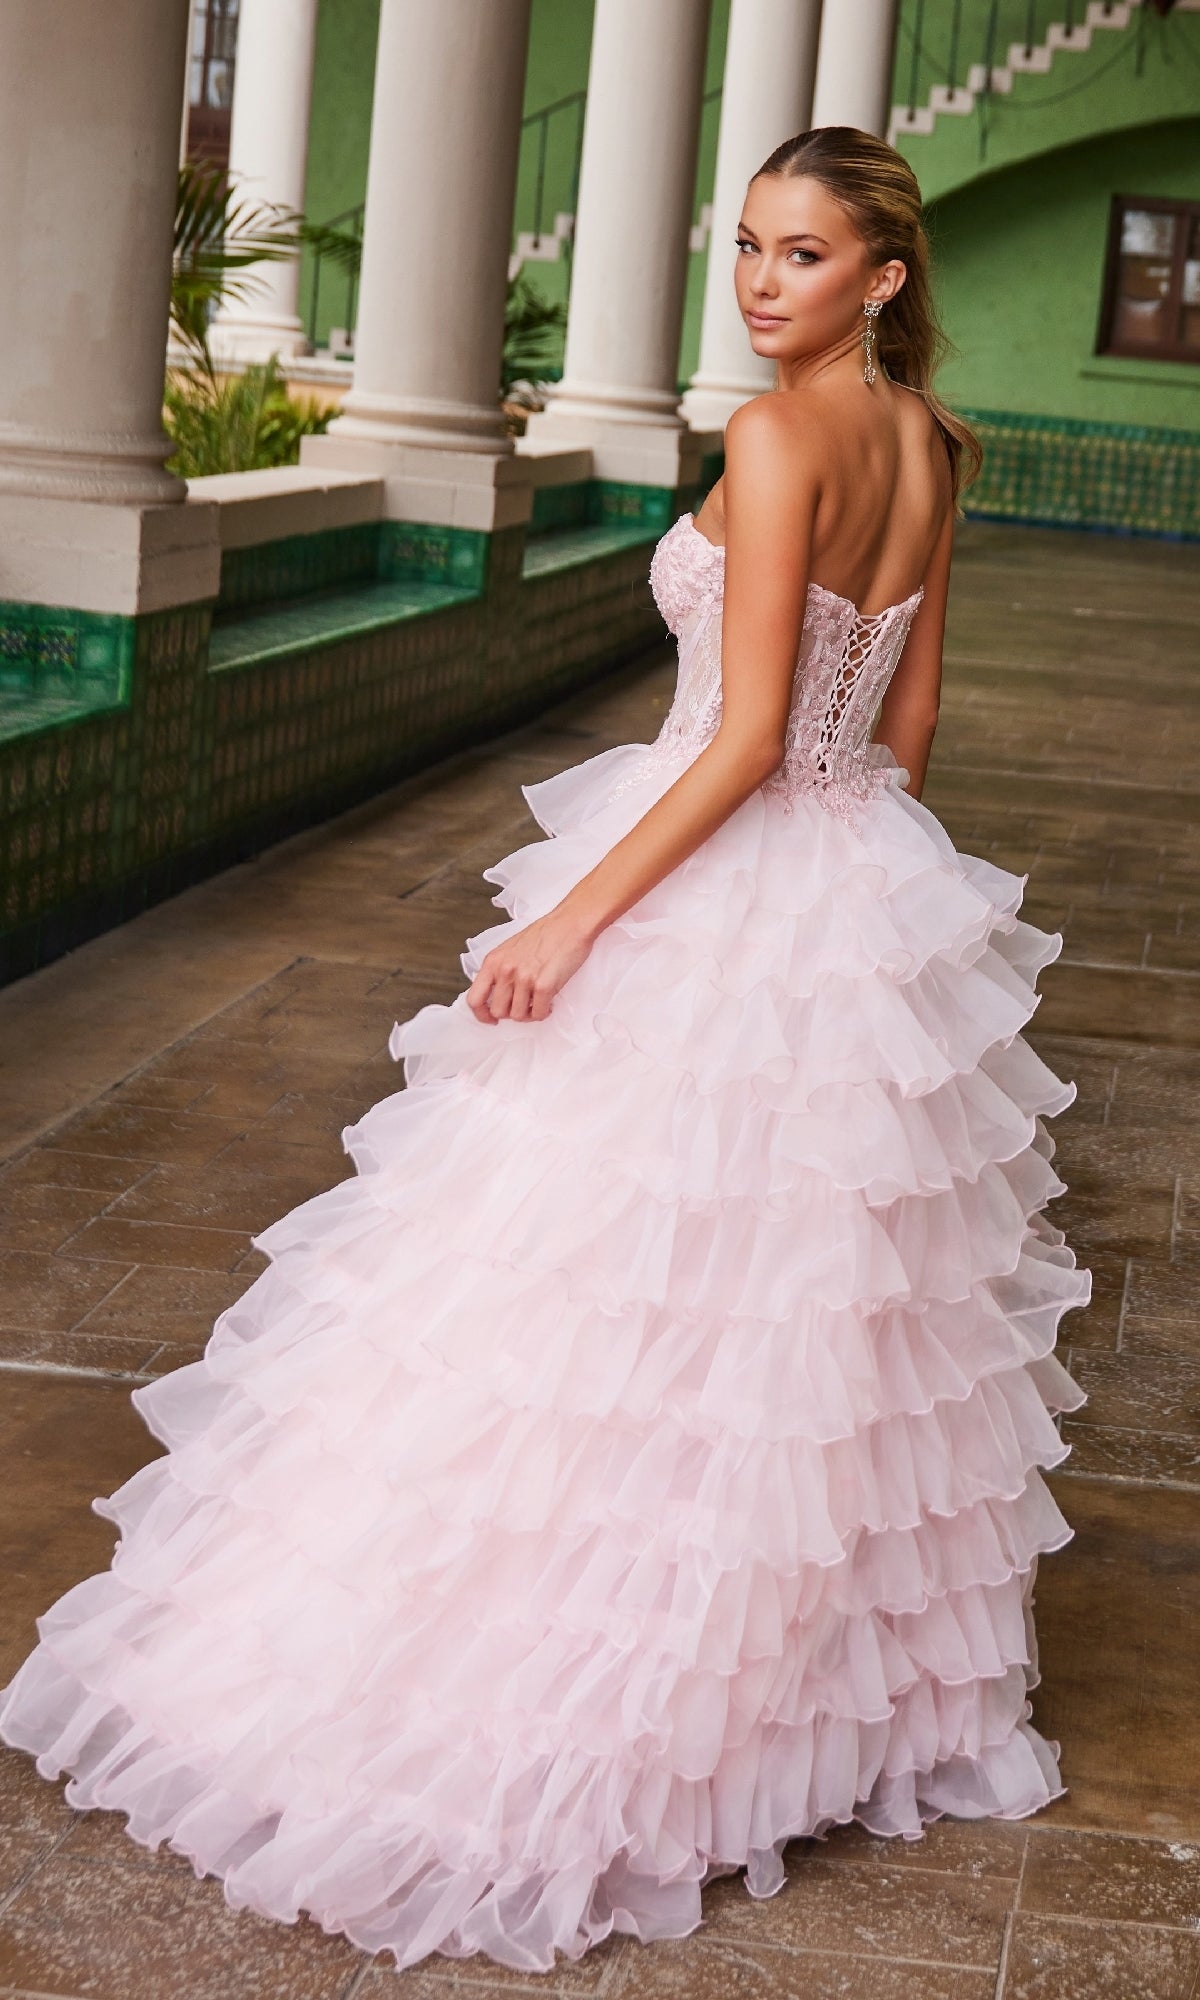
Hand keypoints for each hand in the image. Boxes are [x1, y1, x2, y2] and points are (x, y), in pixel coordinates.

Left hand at [466, 909, 593, 1024]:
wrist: (570, 923)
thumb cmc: (545, 934)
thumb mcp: (510, 949)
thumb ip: (500, 970)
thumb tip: (498, 994)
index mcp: (493, 961)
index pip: (474, 999)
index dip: (481, 1015)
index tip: (491, 1019)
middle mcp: (505, 971)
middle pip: (498, 1011)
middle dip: (511, 1013)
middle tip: (523, 1005)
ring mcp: (524, 979)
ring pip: (518, 1016)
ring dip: (529, 1013)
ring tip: (537, 1002)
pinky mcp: (543, 986)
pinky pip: (538, 1013)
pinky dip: (543, 1012)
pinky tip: (548, 1002)